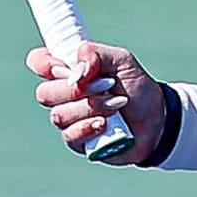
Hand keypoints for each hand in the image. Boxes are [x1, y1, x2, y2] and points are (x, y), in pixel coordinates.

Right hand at [27, 41, 164, 165]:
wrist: (157, 119)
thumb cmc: (137, 87)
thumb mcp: (123, 61)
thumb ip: (97, 54)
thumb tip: (75, 70)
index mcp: (69, 70)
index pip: (38, 62)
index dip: (44, 64)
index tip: (64, 67)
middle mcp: (63, 95)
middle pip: (44, 93)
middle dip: (76, 91)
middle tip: (105, 86)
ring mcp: (68, 119)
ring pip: (58, 115)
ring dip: (90, 108)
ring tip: (116, 105)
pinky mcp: (77, 141)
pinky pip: (69, 135)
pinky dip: (89, 127)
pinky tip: (106, 124)